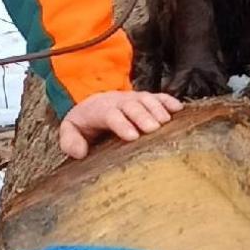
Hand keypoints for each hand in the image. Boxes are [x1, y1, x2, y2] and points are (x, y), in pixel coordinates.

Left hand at [58, 90, 183, 159]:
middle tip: (153, 128)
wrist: (94, 104)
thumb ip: (70, 141)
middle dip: (143, 116)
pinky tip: (179, 109)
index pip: (111, 114)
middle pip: (132, 105)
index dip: (121, 124)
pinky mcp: (146, 100)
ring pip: (147, 99)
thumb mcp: (71, 130)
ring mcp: (134, 98)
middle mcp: (119, 101)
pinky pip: (159, 97)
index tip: (132, 136)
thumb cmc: (85, 123)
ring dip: (158, 109)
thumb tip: (79, 152)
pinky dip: (169, 101)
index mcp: (99, 110)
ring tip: (167, 122)